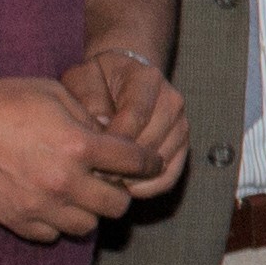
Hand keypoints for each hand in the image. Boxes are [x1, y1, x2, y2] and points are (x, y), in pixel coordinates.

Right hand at [0, 73, 168, 240]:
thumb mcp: (51, 93)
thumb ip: (88, 117)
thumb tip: (112, 134)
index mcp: (78, 146)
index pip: (136, 163)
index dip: (149, 161)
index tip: (149, 161)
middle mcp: (64, 182)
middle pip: (118, 204)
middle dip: (119, 191)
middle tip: (108, 179)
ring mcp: (39, 206)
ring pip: (87, 225)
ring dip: (89, 210)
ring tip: (77, 191)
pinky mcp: (16, 220)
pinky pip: (53, 234)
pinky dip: (57, 222)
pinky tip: (49, 202)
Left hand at [58, 50, 186, 185]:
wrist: (123, 77)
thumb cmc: (97, 79)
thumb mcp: (83, 77)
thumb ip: (89, 97)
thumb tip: (102, 124)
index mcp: (148, 79)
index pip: (136, 115)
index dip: (114, 141)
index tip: (91, 157)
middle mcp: (172, 100)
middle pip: (150, 141)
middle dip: (121, 164)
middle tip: (92, 176)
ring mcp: (181, 123)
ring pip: (161, 162)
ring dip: (133, 177)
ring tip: (105, 181)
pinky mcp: (182, 144)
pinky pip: (171, 174)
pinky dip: (149, 187)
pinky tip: (125, 187)